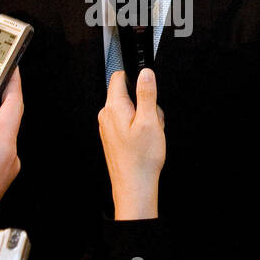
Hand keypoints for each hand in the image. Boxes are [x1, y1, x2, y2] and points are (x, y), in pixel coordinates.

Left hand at [98, 68, 164, 219]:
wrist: (134, 185)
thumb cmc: (141, 159)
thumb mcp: (150, 121)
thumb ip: (147, 94)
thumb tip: (146, 73)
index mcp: (114, 107)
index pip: (119, 76)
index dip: (136, 77)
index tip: (148, 88)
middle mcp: (107, 115)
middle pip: (128, 94)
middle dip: (145, 102)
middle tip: (153, 120)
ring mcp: (108, 126)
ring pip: (130, 109)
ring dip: (144, 117)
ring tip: (150, 134)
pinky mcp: (113, 136)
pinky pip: (128, 123)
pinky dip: (139, 128)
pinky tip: (145, 141)